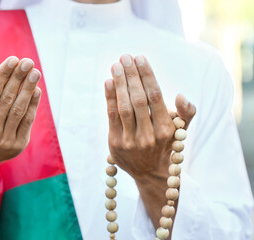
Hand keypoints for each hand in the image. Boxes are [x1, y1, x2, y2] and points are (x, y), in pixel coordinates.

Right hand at [0, 56, 40, 198]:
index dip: (2, 75)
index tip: (13, 60)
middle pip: (7, 99)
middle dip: (18, 78)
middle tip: (27, 62)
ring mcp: (6, 140)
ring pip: (19, 109)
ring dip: (28, 89)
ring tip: (35, 72)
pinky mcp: (19, 144)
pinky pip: (28, 121)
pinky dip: (33, 105)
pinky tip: (37, 90)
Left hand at [104, 54, 195, 178]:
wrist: (149, 172)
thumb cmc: (165, 144)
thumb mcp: (181, 130)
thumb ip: (187, 112)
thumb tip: (180, 95)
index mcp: (166, 129)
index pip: (155, 96)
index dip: (147, 76)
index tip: (140, 58)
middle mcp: (148, 135)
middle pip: (138, 99)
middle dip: (131, 76)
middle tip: (125, 57)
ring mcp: (130, 140)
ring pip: (124, 106)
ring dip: (119, 84)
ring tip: (116, 65)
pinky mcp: (115, 143)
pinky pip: (111, 116)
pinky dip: (110, 98)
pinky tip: (108, 82)